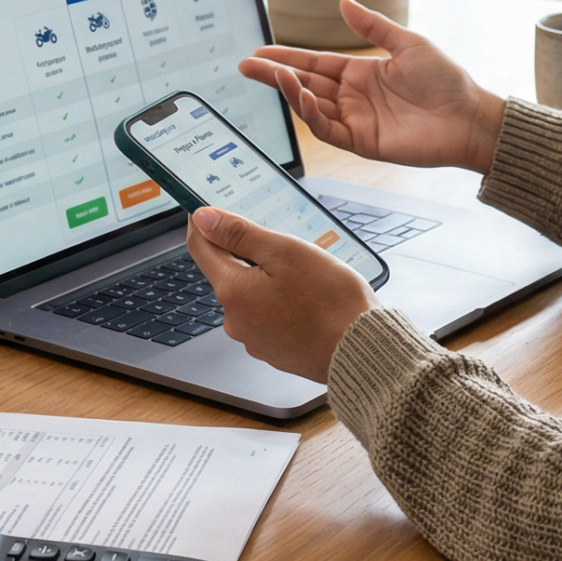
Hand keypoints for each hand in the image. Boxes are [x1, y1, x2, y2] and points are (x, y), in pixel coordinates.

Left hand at [185, 206, 373, 382]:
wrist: (361, 350)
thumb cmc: (330, 302)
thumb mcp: (285, 252)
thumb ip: (240, 234)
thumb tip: (204, 218)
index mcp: (233, 291)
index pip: (200, 248)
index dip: (203, 224)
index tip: (210, 210)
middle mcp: (235, 319)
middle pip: (229, 272)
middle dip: (250, 254)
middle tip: (285, 247)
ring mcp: (254, 338)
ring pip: (251, 295)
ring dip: (269, 280)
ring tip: (307, 278)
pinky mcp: (273, 350)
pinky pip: (268, 316)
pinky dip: (282, 303)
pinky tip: (309, 302)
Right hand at [243, 0, 507, 173]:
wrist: (469, 116)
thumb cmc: (446, 79)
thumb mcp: (407, 43)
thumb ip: (373, 26)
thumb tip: (344, 1)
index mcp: (361, 73)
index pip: (314, 64)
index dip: (286, 57)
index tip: (259, 51)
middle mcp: (353, 97)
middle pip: (304, 85)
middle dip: (274, 75)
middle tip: (245, 66)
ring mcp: (356, 120)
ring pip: (311, 107)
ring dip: (290, 92)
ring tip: (272, 74)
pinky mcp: (362, 142)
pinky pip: (328, 129)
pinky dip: (311, 114)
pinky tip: (302, 96)